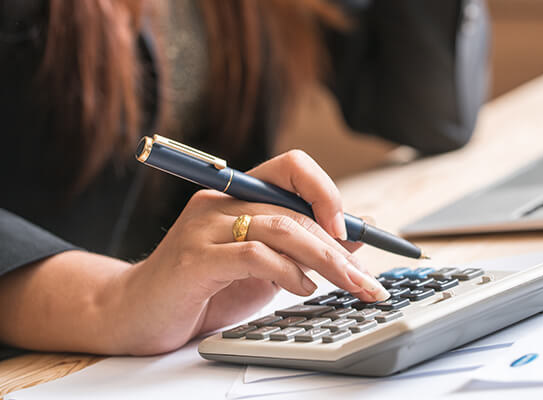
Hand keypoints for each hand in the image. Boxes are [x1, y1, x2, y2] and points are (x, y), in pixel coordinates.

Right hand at [113, 150, 388, 353]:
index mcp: (239, 194)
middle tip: (367, 279)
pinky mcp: (194, 260)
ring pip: (282, 227)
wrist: (135, 313)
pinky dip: (287, 272)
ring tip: (346, 285)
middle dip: (340, 246)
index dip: (327, 191)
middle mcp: (221, 202)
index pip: (293, 166)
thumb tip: (357, 236)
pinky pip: (254, 255)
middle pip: (296, 209)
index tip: (350, 230)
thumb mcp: (265, 266)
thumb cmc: (203, 288)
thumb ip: (302, 248)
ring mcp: (205, 228)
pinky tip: (302, 288)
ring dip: (323, 259)